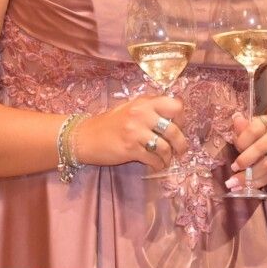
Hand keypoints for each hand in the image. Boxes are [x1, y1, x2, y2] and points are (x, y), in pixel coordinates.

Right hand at [71, 94, 187, 171]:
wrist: (85, 137)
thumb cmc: (110, 123)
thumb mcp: (131, 108)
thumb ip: (151, 109)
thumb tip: (175, 116)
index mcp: (145, 102)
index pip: (176, 105)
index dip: (181, 118)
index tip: (179, 126)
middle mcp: (142, 114)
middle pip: (174, 129)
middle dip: (181, 143)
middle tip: (181, 150)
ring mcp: (135, 132)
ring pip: (165, 147)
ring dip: (169, 156)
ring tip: (167, 159)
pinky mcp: (130, 149)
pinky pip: (153, 159)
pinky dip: (158, 164)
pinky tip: (156, 165)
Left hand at [225, 113, 266, 192]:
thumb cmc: (263, 133)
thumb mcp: (254, 125)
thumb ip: (243, 126)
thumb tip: (236, 119)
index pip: (254, 130)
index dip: (242, 140)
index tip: (234, 146)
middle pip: (261, 149)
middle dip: (245, 160)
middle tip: (233, 167)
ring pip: (266, 166)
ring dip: (248, 176)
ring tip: (233, 183)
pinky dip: (255, 183)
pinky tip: (242, 187)